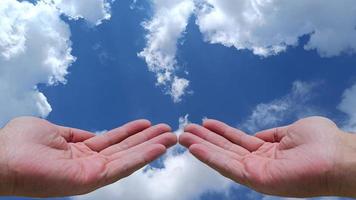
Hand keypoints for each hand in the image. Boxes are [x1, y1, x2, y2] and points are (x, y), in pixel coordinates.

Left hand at [0, 117, 176, 196]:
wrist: (1, 159)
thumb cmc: (18, 144)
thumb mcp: (51, 130)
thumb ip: (73, 133)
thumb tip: (89, 134)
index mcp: (78, 151)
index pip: (111, 141)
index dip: (130, 132)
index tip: (147, 124)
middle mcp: (88, 163)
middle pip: (125, 150)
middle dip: (147, 139)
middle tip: (170, 130)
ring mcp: (91, 173)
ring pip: (129, 159)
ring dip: (151, 148)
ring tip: (171, 137)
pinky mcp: (91, 179)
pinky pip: (122, 167)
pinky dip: (143, 157)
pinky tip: (158, 147)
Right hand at [179, 116, 355, 196]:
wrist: (338, 156)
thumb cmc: (323, 142)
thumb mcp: (292, 130)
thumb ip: (272, 134)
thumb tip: (258, 135)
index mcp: (268, 152)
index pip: (238, 141)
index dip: (221, 132)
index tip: (205, 123)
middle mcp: (259, 164)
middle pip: (226, 150)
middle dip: (205, 139)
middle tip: (184, 129)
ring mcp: (257, 172)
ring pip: (222, 158)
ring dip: (201, 147)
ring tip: (182, 136)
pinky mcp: (256, 179)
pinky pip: (227, 166)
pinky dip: (209, 157)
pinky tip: (194, 148)